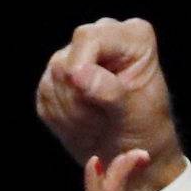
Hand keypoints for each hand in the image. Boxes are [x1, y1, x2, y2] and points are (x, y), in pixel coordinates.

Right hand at [35, 20, 183, 190]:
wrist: (133, 152)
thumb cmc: (146, 129)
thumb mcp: (135, 112)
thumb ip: (109, 90)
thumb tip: (77, 72)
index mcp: (132, 37)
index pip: (88, 38)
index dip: (80, 67)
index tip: (90, 96)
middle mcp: (102, 38)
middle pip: (65, 61)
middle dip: (78, 98)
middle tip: (103, 121)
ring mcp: (75, 56)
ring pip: (52, 80)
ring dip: (71, 113)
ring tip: (97, 125)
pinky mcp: (56, 77)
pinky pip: (44, 95)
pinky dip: (61, 118)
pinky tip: (84, 125)